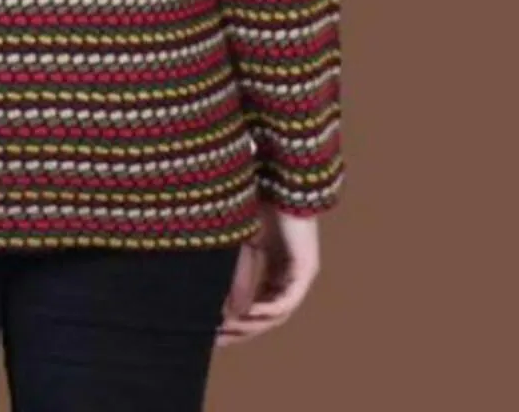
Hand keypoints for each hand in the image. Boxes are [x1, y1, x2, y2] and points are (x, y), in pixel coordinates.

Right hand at [217, 201, 320, 344]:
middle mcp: (288, 276)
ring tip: (228, 327)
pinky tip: (247, 312)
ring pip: (277, 312)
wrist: (283, 180)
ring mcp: (299, 275)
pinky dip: (267, 310)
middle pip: (266, 315)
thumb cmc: (260, 201)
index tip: (212, 328)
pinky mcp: (306, 269)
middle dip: (241, 329)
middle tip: (218, 338)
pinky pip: (287, 300)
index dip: (235, 319)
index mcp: (273, 268)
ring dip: (253, 323)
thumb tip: (218, 302)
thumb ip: (234, 268)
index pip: (256, 303)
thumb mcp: (241, 239)